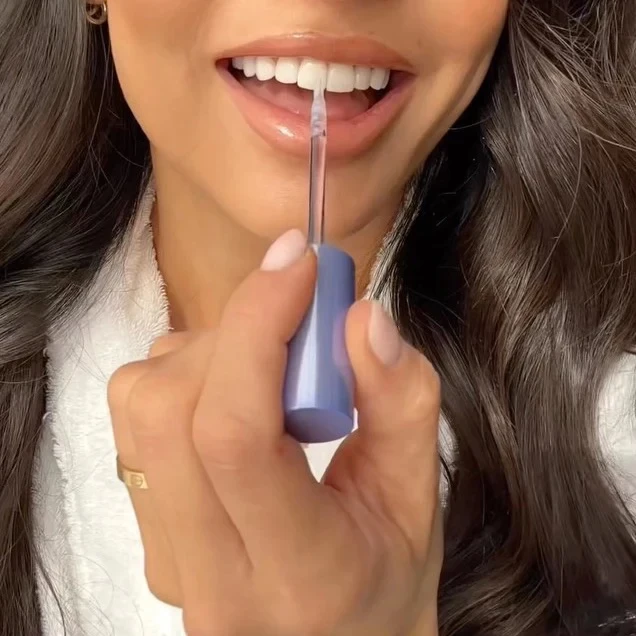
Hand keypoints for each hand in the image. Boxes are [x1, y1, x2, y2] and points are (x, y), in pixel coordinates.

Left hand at [108, 229, 442, 635]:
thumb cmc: (387, 576)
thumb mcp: (420, 497)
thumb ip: (402, 404)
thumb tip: (363, 316)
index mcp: (299, 573)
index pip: (238, 437)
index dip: (259, 326)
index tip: (300, 264)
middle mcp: (210, 574)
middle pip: (174, 410)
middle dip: (241, 329)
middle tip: (302, 318)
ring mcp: (165, 557)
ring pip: (141, 407)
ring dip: (210, 350)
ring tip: (272, 367)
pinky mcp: (146, 532)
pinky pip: (135, 420)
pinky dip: (186, 373)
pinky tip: (237, 393)